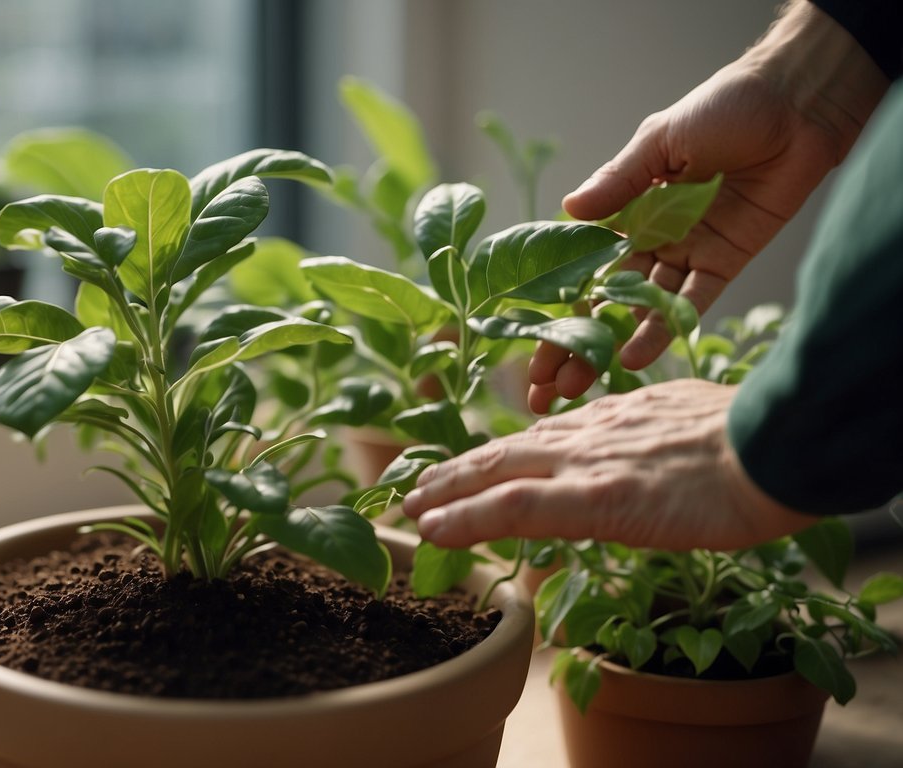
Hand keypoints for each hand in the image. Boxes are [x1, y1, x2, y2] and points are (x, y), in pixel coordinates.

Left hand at [402, 380, 817, 550]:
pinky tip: (433, 528)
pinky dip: (466, 516)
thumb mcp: (691, 424)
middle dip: (456, 471)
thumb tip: (650, 455)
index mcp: (610, 419)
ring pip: (495, 474)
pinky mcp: (591, 496)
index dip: (498, 456)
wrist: (775, 446)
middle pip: (503, 452)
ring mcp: (584, 464)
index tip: (472, 470)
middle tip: (417, 488)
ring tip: (410, 509)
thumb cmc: (754, 442)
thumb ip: (654, 437)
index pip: (538, 438)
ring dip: (446, 493)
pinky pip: (512, 507)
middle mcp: (586, 435)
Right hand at [528, 1, 889, 413]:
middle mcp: (653, 238)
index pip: (583, 266)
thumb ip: (618, 180)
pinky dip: (663, 329)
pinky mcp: (724, 262)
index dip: (556, 304)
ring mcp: (687, 253)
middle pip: (606, 299)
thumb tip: (568, 209)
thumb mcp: (659, 140)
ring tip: (580, 381)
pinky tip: (632, 357)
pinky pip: (689, 302)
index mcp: (628, 209)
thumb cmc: (724, 107)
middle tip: (545, 385)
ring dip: (612, 344)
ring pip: (641, 308)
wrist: (796, 104)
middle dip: (575, 342)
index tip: (527, 339)